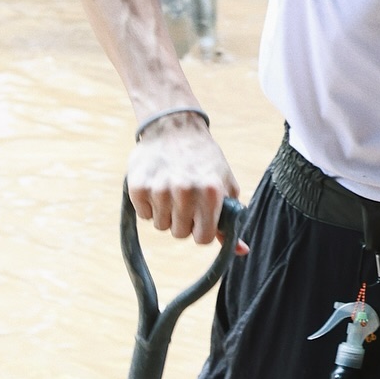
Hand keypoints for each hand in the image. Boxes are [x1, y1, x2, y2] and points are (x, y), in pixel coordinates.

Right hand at [128, 113, 239, 245]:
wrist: (173, 127)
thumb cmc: (204, 160)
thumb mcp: (224, 184)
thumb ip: (230, 220)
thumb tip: (242, 251)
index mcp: (211, 192)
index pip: (203, 239)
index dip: (201, 230)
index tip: (200, 218)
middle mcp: (185, 191)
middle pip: (180, 234)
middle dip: (183, 221)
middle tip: (185, 199)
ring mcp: (159, 188)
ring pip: (161, 226)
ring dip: (166, 213)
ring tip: (171, 189)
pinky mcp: (137, 186)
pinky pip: (144, 215)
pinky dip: (149, 205)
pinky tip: (156, 184)